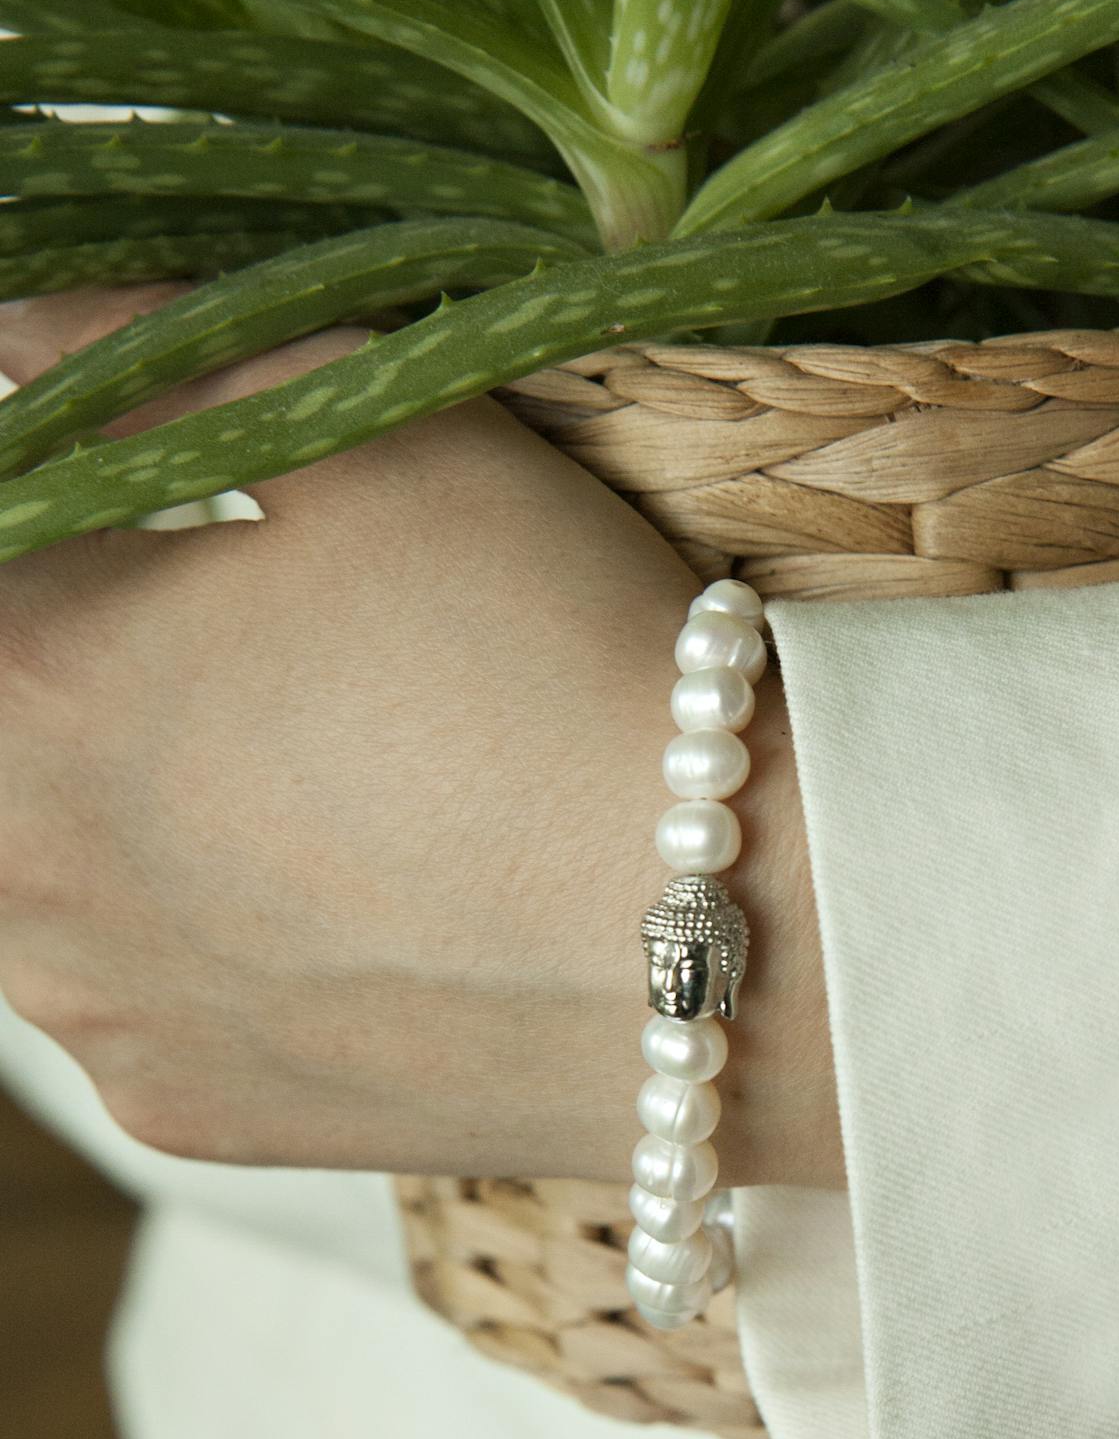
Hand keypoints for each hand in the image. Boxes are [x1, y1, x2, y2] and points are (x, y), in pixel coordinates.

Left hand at [0, 289, 842, 1187]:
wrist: (726, 944)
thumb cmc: (559, 667)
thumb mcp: (383, 441)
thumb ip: (164, 363)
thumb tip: (27, 324)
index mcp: (33, 680)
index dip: (64, 513)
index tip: (160, 523)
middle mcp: (23, 872)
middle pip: (2, 739)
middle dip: (80, 673)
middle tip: (239, 659)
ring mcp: (103, 1015)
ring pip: (46, 878)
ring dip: (120, 814)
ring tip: (296, 786)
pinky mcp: (188, 1115)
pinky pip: (145, 1003)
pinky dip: (202, 948)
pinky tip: (334, 917)